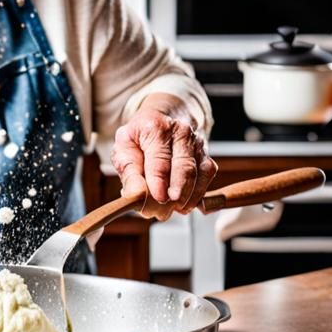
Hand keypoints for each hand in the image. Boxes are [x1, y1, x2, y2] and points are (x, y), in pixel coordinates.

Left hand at [110, 103, 217, 221]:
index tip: (158, 199)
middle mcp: (181, 133)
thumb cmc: (140, 137)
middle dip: (176, 194)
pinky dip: (198, 195)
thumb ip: (129, 172)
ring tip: (172, 209)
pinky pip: (207, 178)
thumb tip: (135, 195)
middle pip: (184, 168)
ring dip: (188, 197)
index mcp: (156, 128)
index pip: (160, 159)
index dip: (159, 182)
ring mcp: (197, 144)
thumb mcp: (123, 149)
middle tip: (163, 212)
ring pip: (199, 174)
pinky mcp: (206, 156)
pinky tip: (185, 204)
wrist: (163, 120)